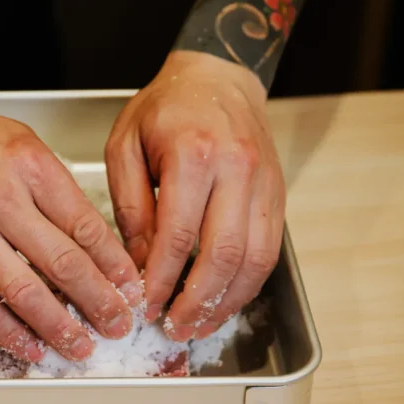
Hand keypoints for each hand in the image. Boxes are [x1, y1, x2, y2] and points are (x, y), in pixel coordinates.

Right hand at [0, 96, 143, 362]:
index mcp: (27, 164)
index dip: (114, 265)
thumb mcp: (20, 142)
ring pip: (24, 293)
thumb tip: (92, 242)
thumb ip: (55, 188)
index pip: (85, 225)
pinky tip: (32, 346)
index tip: (129, 287)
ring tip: (81, 346)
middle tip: (118, 324)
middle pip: (63, 263)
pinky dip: (11, 332)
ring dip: (59, 327)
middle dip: (99, 302)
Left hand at [105, 50, 285, 340]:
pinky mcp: (278, 193)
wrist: (217, 76)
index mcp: (193, 154)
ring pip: (255, 258)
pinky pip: (269, 249)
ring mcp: (265, 182)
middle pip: (223, 253)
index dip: (162, 279)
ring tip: (199, 326)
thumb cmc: (164, 108)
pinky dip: (247, 283)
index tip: (144, 305)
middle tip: (173, 327)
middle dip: (197, 300)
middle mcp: (237, 169)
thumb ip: (130, 204)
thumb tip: (138, 262)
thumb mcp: (124, 145)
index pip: (178, 234)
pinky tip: (224, 301)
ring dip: (227, 301)